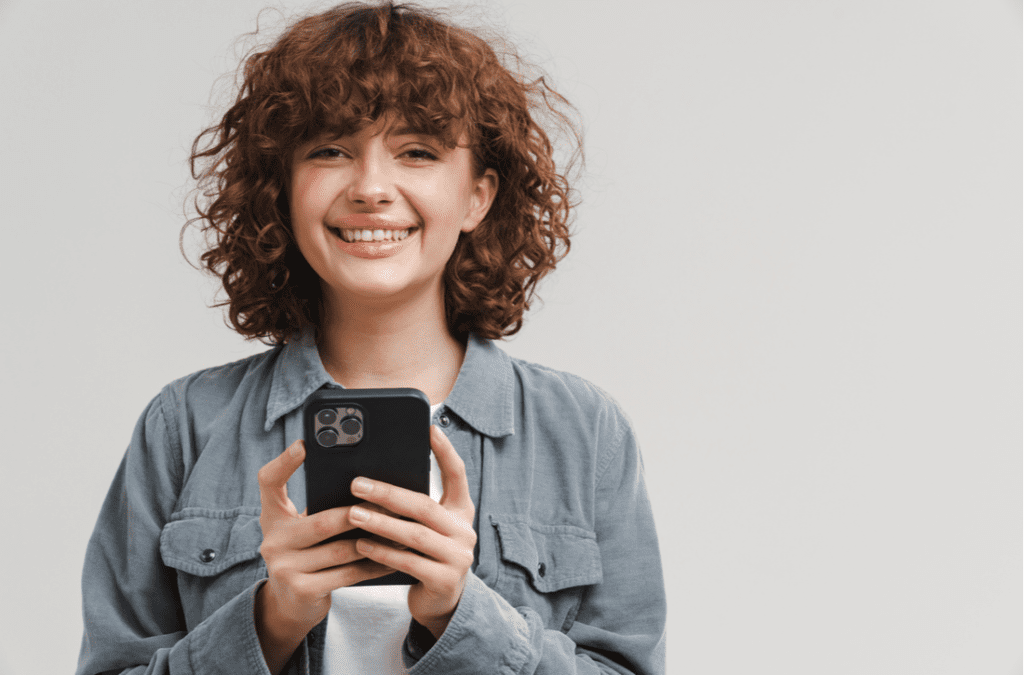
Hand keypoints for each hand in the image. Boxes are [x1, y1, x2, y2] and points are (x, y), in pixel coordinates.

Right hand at [255, 439, 393, 673]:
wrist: (291, 605)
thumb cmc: (307, 555)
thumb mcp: (302, 530)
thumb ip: (320, 509)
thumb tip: (366, 486)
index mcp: (272, 517)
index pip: (268, 482)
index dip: (284, 462)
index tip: (304, 444)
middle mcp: (272, 541)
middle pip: (321, 521)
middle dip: (359, 513)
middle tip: (389, 504)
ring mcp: (284, 568)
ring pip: (340, 550)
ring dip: (374, 540)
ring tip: (399, 529)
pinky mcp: (302, 590)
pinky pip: (347, 574)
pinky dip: (373, 566)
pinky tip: (393, 557)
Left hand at [347, 425, 476, 638]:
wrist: (441, 602)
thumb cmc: (426, 555)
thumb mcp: (428, 527)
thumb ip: (413, 507)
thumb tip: (372, 481)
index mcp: (461, 511)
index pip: (458, 474)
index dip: (445, 451)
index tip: (429, 428)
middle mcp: (464, 531)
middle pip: (424, 506)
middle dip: (388, 493)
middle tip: (357, 484)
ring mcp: (458, 557)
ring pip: (415, 535)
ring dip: (380, 523)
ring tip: (352, 514)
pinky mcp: (445, 581)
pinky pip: (409, 563)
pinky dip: (383, 553)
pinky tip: (361, 545)